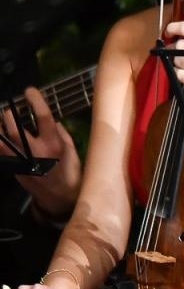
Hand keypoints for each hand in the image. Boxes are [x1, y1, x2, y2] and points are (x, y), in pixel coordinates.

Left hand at [0, 87, 81, 218]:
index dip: (35, 101)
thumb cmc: (70, 173)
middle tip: (10, 108)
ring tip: (2, 120)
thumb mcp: (72, 151)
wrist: (60, 198)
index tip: (29, 90)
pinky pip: (0, 151)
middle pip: (13, 127)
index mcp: (53, 146)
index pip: (42, 117)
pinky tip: (3, 136)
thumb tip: (51, 120)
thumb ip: (60, 134)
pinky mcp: (12, 167)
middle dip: (9, 114)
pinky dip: (0, 142)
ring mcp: (20, 161)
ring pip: (0, 139)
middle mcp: (34, 152)